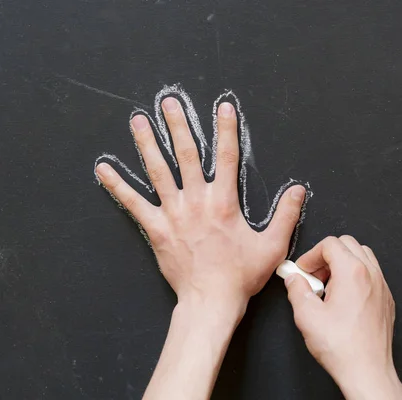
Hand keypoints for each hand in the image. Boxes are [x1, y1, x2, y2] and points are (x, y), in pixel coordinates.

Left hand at [95, 93, 306, 311]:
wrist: (211, 300)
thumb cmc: (240, 275)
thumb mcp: (272, 245)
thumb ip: (286, 215)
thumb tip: (298, 190)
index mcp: (224, 202)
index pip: (227, 157)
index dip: (226, 129)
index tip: (223, 107)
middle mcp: (197, 201)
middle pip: (187, 155)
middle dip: (178, 125)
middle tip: (168, 102)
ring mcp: (173, 213)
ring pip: (158, 171)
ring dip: (148, 143)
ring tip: (137, 121)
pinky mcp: (156, 228)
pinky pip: (133, 203)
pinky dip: (118, 185)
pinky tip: (104, 170)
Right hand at [285, 236, 401, 399]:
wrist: (367, 370)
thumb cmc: (343, 347)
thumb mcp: (307, 316)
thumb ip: (296, 290)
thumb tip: (294, 280)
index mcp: (352, 272)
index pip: (330, 243)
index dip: (311, 255)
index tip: (304, 270)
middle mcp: (371, 274)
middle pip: (348, 244)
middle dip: (327, 256)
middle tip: (315, 275)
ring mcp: (382, 286)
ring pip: (363, 256)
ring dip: (343, 263)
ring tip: (329, 285)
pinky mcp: (386, 299)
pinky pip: (372, 274)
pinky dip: (357, 276)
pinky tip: (344, 298)